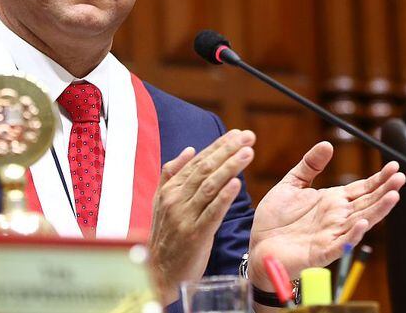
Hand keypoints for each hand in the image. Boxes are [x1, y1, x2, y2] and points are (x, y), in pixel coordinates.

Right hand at [148, 129, 255, 304]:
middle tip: (248, 136)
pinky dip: (224, 196)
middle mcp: (175, 199)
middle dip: (228, 150)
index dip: (219, 146)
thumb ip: (172, 174)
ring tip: (248, 153)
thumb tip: (189, 149)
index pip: (198, 161)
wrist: (157, 272)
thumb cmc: (165, 237)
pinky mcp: (195, 234)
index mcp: (169, 189)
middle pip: (205, 169)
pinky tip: (237, 184)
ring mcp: (184, 216)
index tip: (238, 134)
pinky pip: (211, 212)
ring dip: (230, 167)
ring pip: (209, 186)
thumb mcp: (161, 202)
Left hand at [247, 141, 405, 289]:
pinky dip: (352, 235)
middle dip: (385, 191)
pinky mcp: (321, 252)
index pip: (362, 188)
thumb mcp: (292, 184)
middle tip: (401, 177)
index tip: (394, 166)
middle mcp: (337, 218)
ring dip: (377, 211)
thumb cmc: (276, 217)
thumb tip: (327, 145)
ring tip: (393, 196)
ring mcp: (331, 235)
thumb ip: (309, 166)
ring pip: (360, 222)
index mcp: (332, 201)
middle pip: (367, 203)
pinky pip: (340, 244)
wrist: (258, 243)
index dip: (378, 179)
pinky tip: (363, 223)